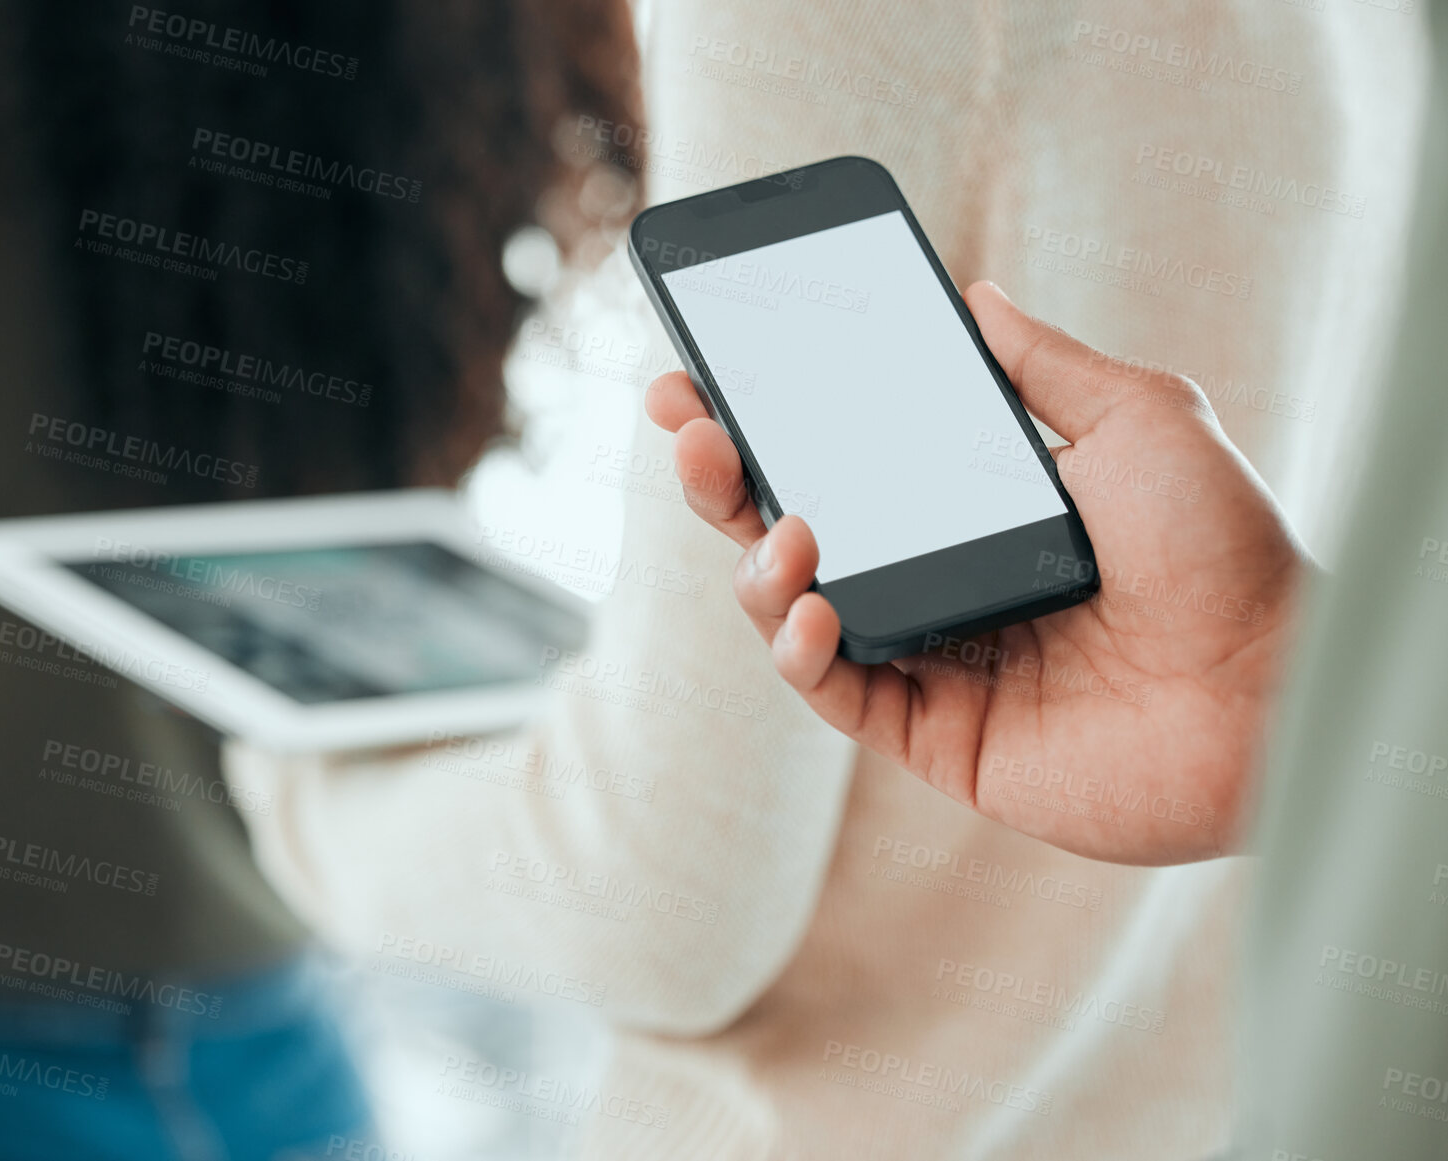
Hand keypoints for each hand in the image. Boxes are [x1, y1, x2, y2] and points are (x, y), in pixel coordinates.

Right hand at [645, 282, 1306, 864]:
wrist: (1275, 687)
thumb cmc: (1225, 550)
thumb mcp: (1137, 417)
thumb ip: (1040, 362)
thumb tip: (973, 294)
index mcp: (970, 507)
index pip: (839, 458)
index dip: (762, 420)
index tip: (700, 374)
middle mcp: (938, 579)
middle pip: (789, 529)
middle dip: (722, 480)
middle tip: (689, 430)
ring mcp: (931, 659)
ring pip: (791, 612)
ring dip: (756, 566)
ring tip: (780, 530)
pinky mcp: (935, 735)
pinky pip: (836, 692)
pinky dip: (800, 652)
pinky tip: (810, 608)